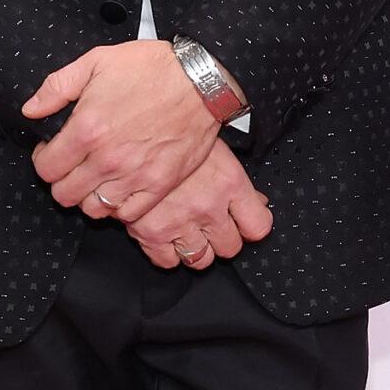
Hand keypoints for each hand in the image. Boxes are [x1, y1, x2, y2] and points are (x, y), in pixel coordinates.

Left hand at [24, 40, 218, 222]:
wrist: (200, 80)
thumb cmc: (151, 68)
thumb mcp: (96, 62)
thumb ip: (57, 87)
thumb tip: (31, 110)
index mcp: (87, 129)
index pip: (46, 168)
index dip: (43, 160)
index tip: (53, 152)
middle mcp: (107, 158)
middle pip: (65, 194)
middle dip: (62, 181)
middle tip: (72, 166)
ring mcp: (134, 176)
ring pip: (93, 209)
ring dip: (88, 196)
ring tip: (95, 178)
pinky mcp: (159, 185)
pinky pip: (127, 214)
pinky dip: (118, 206)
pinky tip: (120, 188)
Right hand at [128, 140, 272, 269]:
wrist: (131, 127)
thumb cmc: (173, 130)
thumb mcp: (214, 147)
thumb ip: (236, 181)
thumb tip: (259, 202)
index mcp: (229, 182)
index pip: (258, 226)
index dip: (251, 226)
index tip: (244, 223)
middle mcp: (208, 206)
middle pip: (231, 247)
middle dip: (222, 238)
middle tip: (211, 224)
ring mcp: (180, 222)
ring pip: (201, 260)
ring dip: (196, 249)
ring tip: (187, 231)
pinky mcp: (150, 233)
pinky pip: (167, 261)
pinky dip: (167, 252)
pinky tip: (165, 234)